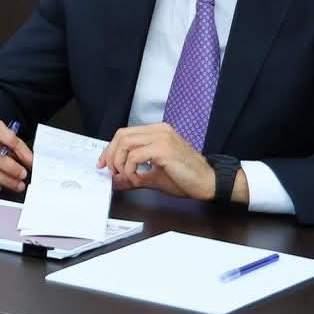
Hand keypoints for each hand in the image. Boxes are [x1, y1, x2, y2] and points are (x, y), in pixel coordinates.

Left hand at [99, 123, 230, 200]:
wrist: (209, 183)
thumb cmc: (186, 178)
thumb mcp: (153, 176)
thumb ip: (133, 176)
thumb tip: (115, 181)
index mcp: (157, 132)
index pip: (124, 134)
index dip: (110, 149)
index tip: (104, 164)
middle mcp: (159, 130)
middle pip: (121, 135)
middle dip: (111, 154)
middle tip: (111, 171)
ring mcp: (162, 137)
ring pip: (125, 143)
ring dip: (120, 162)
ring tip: (125, 176)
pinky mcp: (163, 149)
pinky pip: (135, 156)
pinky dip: (130, 168)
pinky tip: (136, 178)